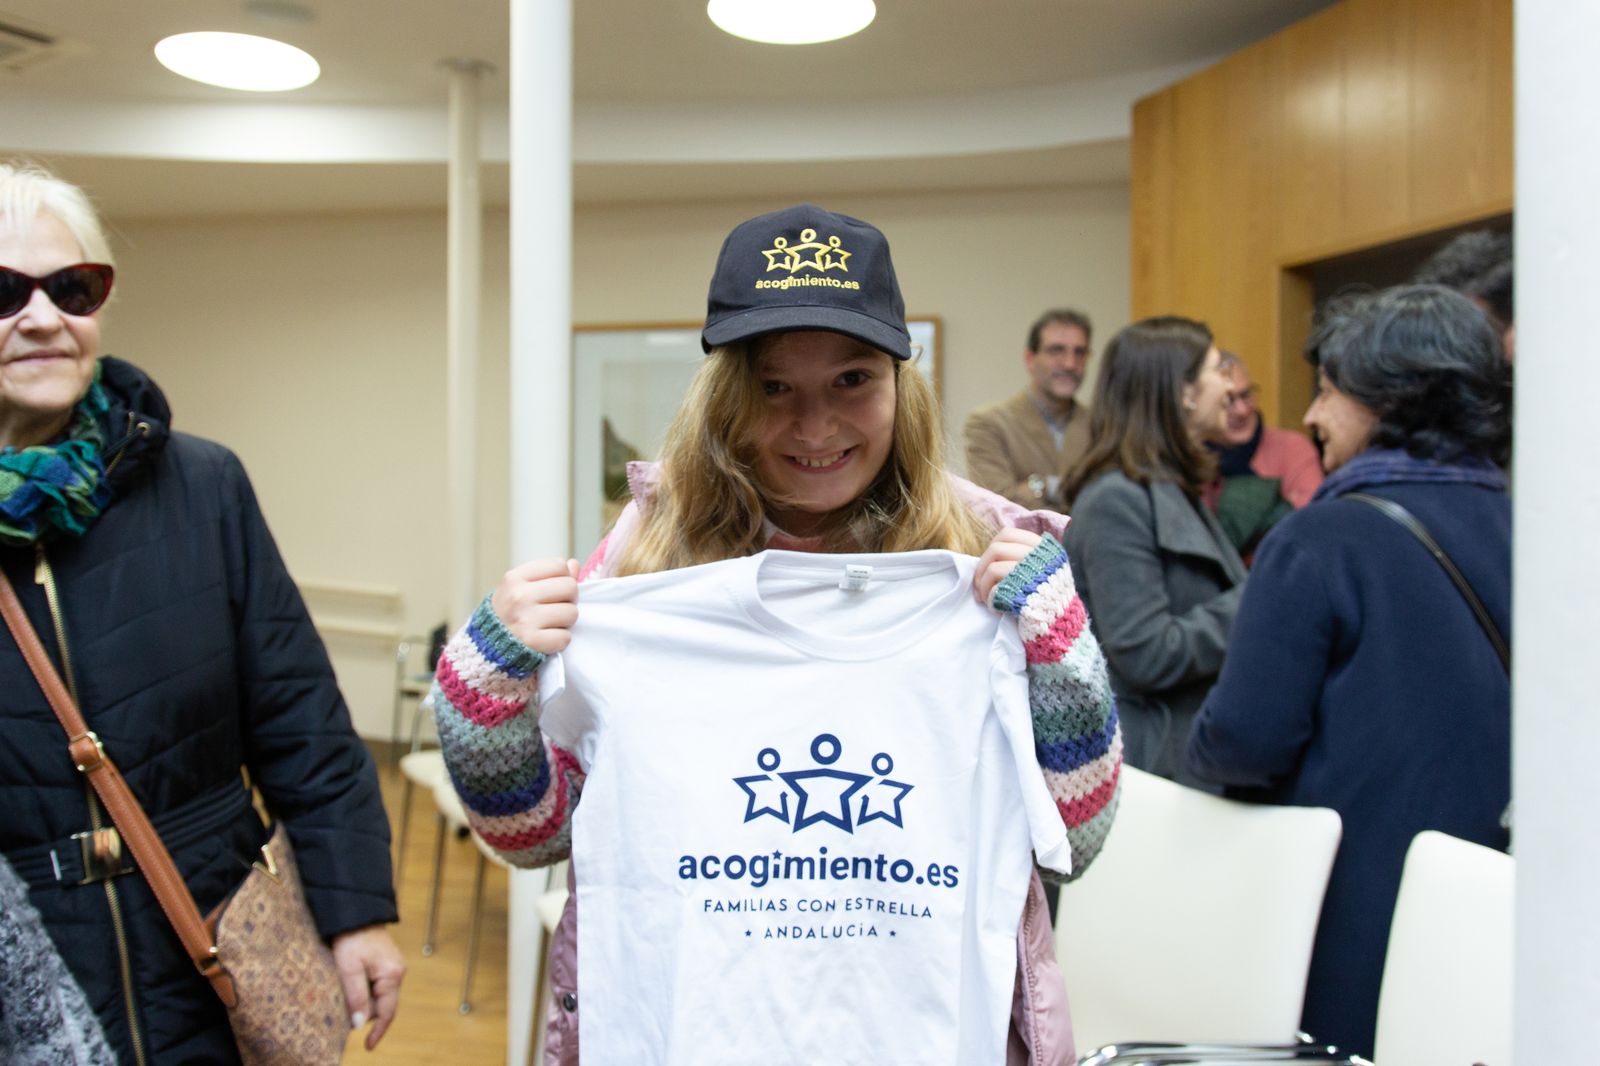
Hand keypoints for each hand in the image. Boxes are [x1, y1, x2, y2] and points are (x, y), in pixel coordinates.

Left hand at [330, 925, 404, 1050]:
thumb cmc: (351, 939)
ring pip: (379, 995)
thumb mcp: (349, 969)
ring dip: (364, 999)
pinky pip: (377, 984)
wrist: (356, 911)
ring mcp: (394, 966)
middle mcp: (398, 972)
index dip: (378, 1032)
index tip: (368, 1047)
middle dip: (365, 1012)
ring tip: (345, 992)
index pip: (388, 1012)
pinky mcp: (386, 962)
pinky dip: (365, 990)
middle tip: (344, 1011)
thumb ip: (356, 997)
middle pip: (383, 1005)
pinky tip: (352, 984)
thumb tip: (360, 1025)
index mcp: (392, 975)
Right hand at [491, 557, 580, 654]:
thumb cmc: (510, 612)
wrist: (488, 645)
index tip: (553, 589)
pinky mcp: (532, 642)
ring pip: (572, 613)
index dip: (563, 577)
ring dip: (566, 621)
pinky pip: (565, 637)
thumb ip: (548, 574)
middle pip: (570, 587)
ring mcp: (525, 620)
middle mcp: (518, 596)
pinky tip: (546, 638)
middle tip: (554, 608)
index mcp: (515, 578)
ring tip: (550, 623)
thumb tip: (573, 564)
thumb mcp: (520, 587)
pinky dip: (559, 640)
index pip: (559, 565)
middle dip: (568, 599)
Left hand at [973, 527, 1042, 607]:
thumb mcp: (1045, 569)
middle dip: (981, 568)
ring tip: (986, 599)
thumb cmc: (1049, 599)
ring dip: (983, 586)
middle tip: (979, 586)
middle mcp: (1041, 557)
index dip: (992, 546)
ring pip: (993, 569)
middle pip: (996, 549)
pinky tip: (996, 609)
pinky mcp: (1026, 595)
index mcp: (1045, 548)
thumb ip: (1025, 557)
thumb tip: (990, 551)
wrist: (1064, 627)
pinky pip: (996, 590)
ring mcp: (1034, 575)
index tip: (989, 563)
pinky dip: (990, 600)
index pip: (1008, 534)